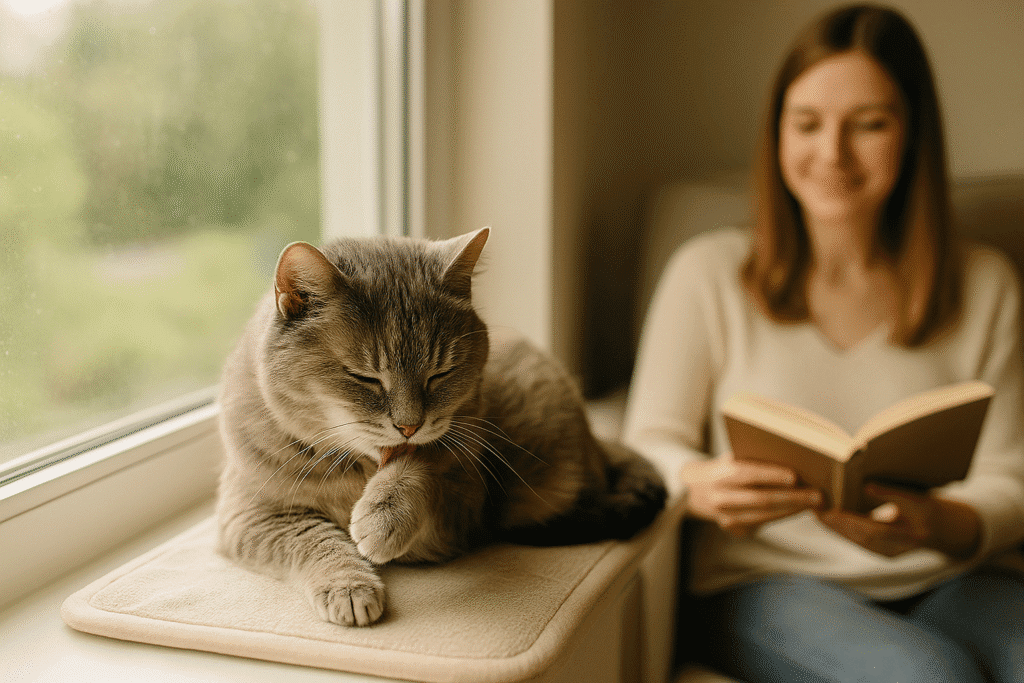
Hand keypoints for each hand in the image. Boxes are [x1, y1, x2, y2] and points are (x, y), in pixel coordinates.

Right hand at [680, 456, 822, 536]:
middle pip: (761, 499)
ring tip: (812, 504)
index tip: (795, 476)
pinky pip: (763, 523)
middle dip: (792, 498)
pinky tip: (797, 509)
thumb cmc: (720, 469)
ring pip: (765, 515)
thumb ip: (751, 461)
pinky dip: (782, 515)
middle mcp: (721, 499)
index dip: (772, 475)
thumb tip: (790, 461)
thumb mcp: (729, 460)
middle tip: (817, 496)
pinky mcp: (734, 529)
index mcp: (719, 476)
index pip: (747, 474)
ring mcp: (726, 518)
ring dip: (791, 510)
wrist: (691, 491)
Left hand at [815, 483, 980, 557]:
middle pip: (858, 537)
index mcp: (908, 536)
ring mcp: (886, 553)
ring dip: (834, 527)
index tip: (829, 510)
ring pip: (854, 540)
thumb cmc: (933, 512)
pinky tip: (828, 518)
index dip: (849, 521)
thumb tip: (865, 485)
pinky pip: (857, 541)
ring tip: (816, 510)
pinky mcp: (880, 551)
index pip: (872, 530)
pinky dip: (842, 529)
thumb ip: (892, 494)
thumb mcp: (918, 499)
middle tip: (813, 507)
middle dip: (834, 523)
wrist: (946, 532)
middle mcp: (895, 550)